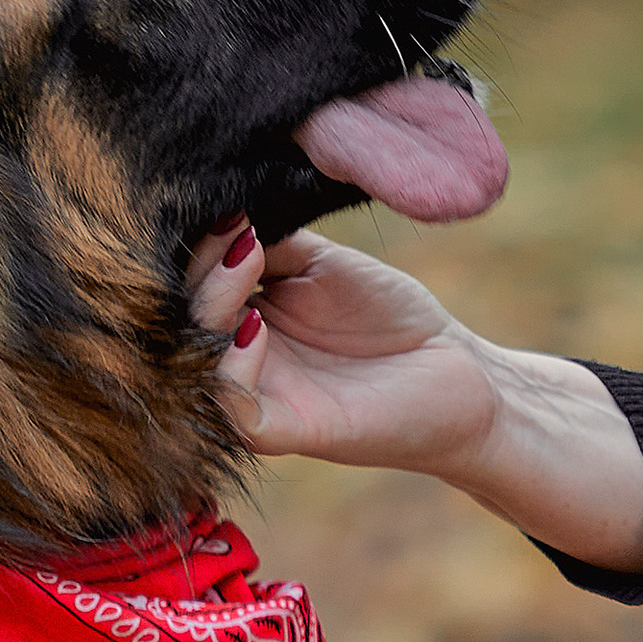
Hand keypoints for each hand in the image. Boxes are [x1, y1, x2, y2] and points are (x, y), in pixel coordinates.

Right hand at [182, 221, 498, 469]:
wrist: (457, 368)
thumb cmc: (391, 318)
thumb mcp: (325, 264)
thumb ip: (274, 244)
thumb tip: (224, 213)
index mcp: (246, 317)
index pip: (195, 284)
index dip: (201, 247)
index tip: (227, 209)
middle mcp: (242, 358)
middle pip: (186, 319)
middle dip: (201, 269)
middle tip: (235, 230)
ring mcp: (261, 396)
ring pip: (198, 361)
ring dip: (212, 306)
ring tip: (245, 260)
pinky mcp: (286, 432)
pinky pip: (236, 410)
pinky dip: (235, 367)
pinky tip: (257, 327)